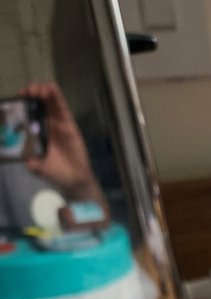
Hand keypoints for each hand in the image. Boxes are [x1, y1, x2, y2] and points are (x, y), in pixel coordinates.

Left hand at [21, 81, 103, 204]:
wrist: (75, 179)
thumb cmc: (57, 172)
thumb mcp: (40, 169)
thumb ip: (34, 165)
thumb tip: (28, 163)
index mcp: (35, 131)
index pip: (26, 113)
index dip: (21, 104)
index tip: (16, 99)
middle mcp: (44, 124)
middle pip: (35, 103)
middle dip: (30, 94)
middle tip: (26, 92)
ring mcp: (56, 122)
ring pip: (48, 101)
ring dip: (41, 91)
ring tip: (37, 89)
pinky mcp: (68, 122)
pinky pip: (62, 107)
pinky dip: (56, 96)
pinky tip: (51, 87)